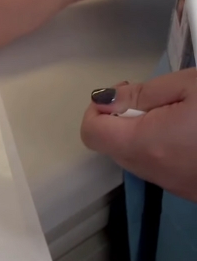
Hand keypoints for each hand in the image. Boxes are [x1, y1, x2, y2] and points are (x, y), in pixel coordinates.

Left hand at [81, 69, 196, 201]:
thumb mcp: (188, 86)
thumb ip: (140, 93)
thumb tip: (105, 99)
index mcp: (144, 144)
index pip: (91, 133)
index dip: (97, 109)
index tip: (123, 93)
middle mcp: (151, 171)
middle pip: (111, 146)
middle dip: (120, 119)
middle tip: (152, 100)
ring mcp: (171, 185)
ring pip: (134, 158)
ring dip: (141, 134)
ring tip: (174, 115)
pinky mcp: (188, 190)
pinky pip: (158, 168)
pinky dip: (161, 149)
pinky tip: (188, 133)